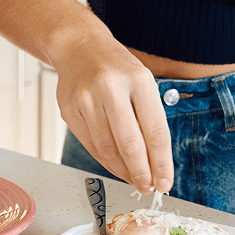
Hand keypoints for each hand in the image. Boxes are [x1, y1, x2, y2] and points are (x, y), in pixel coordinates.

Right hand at [52, 38, 173, 193]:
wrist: (78, 47)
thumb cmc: (116, 67)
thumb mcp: (142, 82)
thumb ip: (149, 119)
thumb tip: (156, 164)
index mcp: (137, 79)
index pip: (155, 130)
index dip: (162, 162)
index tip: (166, 181)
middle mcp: (110, 87)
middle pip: (129, 143)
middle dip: (141, 172)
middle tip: (148, 187)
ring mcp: (85, 98)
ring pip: (107, 149)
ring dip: (122, 170)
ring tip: (133, 179)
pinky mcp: (68, 109)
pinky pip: (90, 144)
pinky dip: (105, 160)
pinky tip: (115, 165)